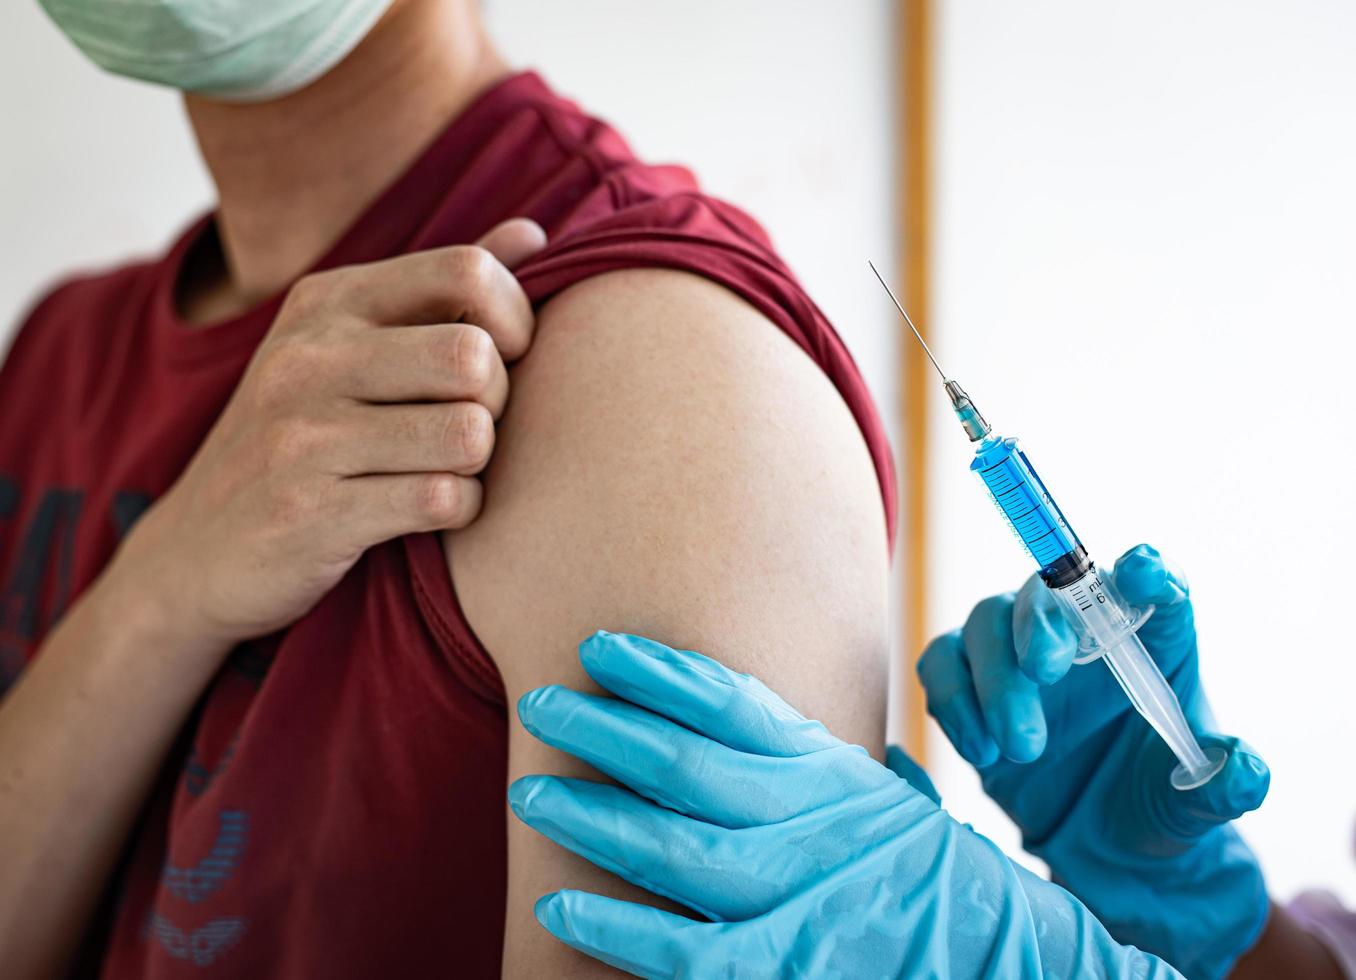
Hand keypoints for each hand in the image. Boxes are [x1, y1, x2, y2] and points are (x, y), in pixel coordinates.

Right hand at [110, 218, 545, 646]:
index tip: (502, 360)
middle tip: (471, 424)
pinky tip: (425, 510)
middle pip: (475, 356)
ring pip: (469, 434)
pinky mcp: (311, 512)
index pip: (468, 272)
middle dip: (499, 399)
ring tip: (443, 467)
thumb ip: (443, 289)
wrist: (200, 548)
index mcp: (329, 300)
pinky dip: (457, 511)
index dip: (515, 320)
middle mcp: (310, 356)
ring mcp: (303, 435)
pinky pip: (444, 501)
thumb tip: (535, 234)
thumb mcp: (352, 344)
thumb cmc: (304, 437)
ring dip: (477, 463)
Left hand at [508, 632, 1180, 979]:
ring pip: (676, 848)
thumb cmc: (945, 883)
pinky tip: (561, 909)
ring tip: (530, 790)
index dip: (660, 672)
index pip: (736, 706)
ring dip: (594, 817)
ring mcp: (802, 898)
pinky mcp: (793, 968)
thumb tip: (813, 733)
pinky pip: (689, 951)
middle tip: (540, 701)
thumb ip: (846, 768)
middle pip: (689, 764)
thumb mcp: (900, 805)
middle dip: (606, 730)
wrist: (1016, 962)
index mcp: (835, 775)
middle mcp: (814, 825)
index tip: (599, 646)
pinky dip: (621, 930)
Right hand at [918, 544, 1268, 978]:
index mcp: (1151, 637)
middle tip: (1043, 673)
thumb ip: (1223, 787)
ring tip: (1019, 750)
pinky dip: (952, 701)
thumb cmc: (1155, 804)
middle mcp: (1080, 629)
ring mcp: (1018, 649)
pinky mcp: (970, 681)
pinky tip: (980, 752)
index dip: (1148, 571)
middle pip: (1050, 590)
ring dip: (996, 679)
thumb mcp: (1197, 806)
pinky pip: (942, 663)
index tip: (1146, 578)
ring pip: (987, 621)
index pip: (1152, 581)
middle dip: (1041, 624)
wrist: (1097, 849)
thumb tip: (1242, 765)